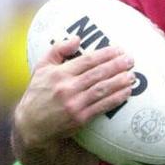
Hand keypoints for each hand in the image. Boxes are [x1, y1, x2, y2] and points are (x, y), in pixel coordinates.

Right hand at [13, 36, 134, 149]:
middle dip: (117, 66)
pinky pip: (102, 106)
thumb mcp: (41, 68)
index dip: (105, 54)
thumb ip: (58, 49)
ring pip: (101, 89)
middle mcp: (67, 88)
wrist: (31, 125)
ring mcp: (74, 104)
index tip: (119, 49)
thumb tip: (77, 38)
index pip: (87, 60)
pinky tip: (127, 92)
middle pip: (97, 74)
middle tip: (131, 60)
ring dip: (119, 82)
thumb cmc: (38, 93)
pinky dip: (116, 99)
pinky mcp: (80, 118)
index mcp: (59, 73)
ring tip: (132, 75)